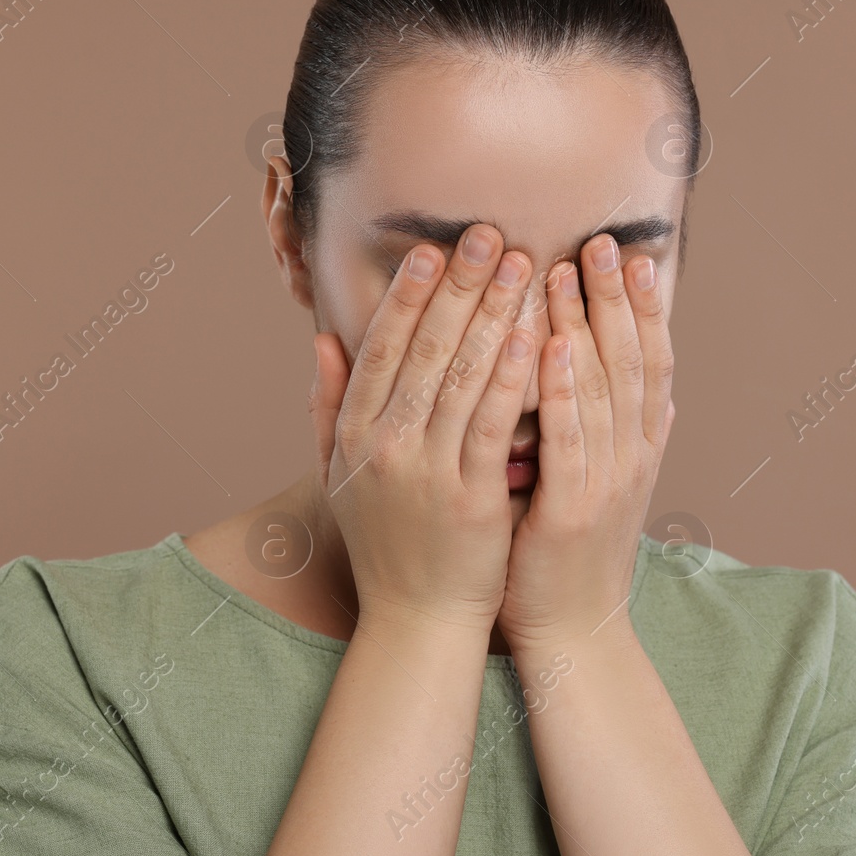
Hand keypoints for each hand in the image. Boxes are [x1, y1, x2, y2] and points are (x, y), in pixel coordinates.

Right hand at [309, 224, 536, 634]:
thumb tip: (322, 341)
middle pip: (424, 349)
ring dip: (491, 313)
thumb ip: (328, 405)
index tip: (432, 248)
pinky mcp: (469, 499)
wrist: (416, 621)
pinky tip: (533, 335)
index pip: (380, 347)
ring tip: (520, 264)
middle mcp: (382, 446)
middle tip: (489, 234)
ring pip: (460, 377)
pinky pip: (491, 424)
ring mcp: (424, 472)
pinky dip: (511, 377)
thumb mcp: (339, 474)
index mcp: (352, 434)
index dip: (407, 295)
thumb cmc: (387, 543)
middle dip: (458, 285)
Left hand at [497, 234, 675, 651]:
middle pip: (630, 362)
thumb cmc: (574, 556)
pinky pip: (568, 439)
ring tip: (567, 271)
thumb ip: (628, 439)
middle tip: (600, 242)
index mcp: (639, 449)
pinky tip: (547, 346)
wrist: (573, 633)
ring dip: (584, 325)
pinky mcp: (572, 510)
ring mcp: (607, 483)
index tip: (630, 254)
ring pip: (600, 389)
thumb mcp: (610, 488)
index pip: (649, 362)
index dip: (644, 308)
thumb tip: (663, 399)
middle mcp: (632, 458)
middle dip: (616, 299)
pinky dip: (560, 389)